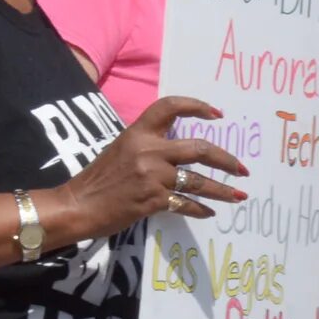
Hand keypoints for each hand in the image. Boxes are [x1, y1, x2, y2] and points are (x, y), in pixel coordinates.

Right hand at [50, 94, 246, 236]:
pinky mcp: (153, 199)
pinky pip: (186, 203)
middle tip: (241, 169)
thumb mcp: (119, 151)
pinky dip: (201, 209)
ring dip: (222, 190)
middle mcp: (148, 151)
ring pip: (199, 181)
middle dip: (226, 160)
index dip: (197, 107)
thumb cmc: (97, 179)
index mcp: (137, 133)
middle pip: (199, 148)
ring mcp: (152, 176)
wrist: (77, 205)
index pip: (170, 107)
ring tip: (238, 196)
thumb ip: (147, 146)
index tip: (218, 115)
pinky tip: (209, 211)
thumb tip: (177, 150)